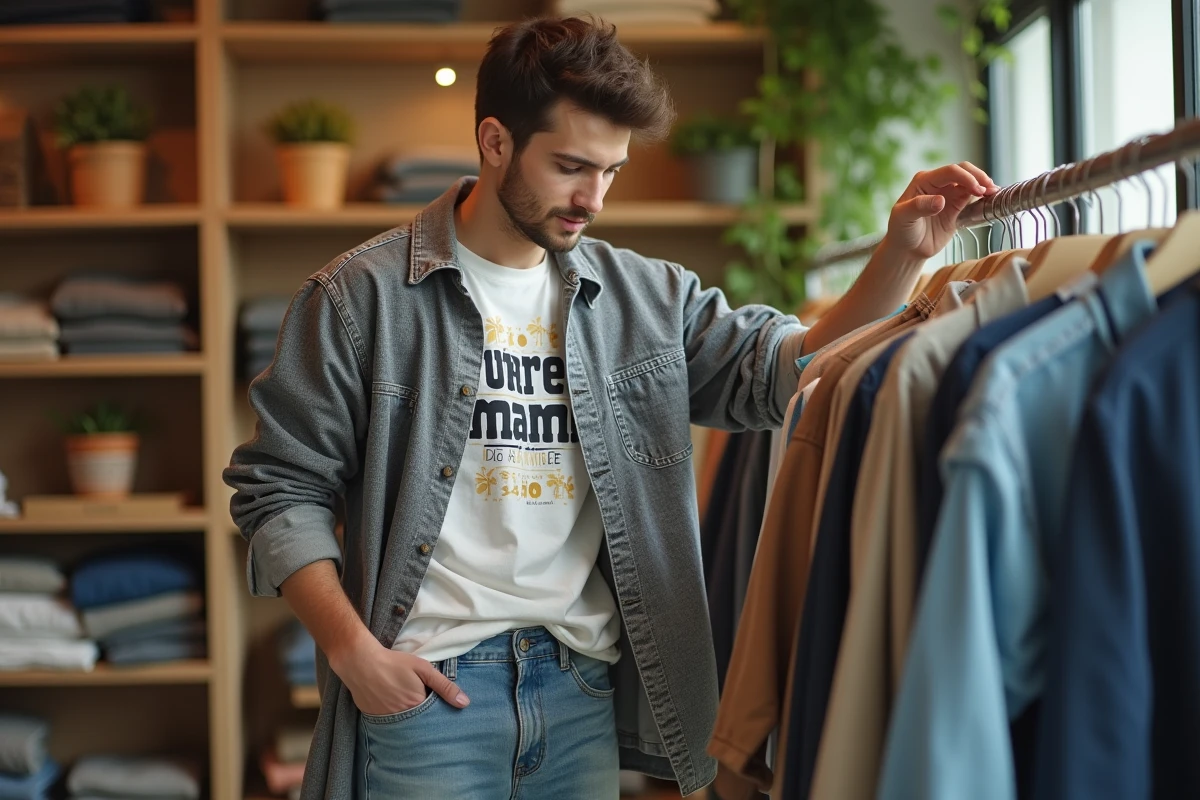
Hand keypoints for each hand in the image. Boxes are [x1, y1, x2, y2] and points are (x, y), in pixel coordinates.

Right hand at [332, 636, 468, 715]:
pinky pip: (388, 723)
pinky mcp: (373, 718)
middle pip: (418, 723)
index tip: (436, 703)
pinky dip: (393, 717)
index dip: (436, 711)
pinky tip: (392, 703)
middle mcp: (402, 719)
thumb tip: (465, 703)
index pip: (433, 717)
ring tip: (405, 701)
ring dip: (408, 718)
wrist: (360, 662)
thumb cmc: (395, 663)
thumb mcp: (424, 669)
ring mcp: (386, 721)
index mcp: (417, 707)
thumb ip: (445, 686)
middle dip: (423, 717)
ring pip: (403, 724)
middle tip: (418, 700)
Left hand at [884, 162, 998, 259]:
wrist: (908, 249)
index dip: (966, 178)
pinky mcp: (956, 206)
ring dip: (983, 184)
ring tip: (994, 192)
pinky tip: (991, 198)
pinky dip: (983, 195)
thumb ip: (919, 207)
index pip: (950, 172)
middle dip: (978, 177)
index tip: (977, 190)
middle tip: (989, 189)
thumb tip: (941, 200)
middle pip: (963, 171)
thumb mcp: (904, 218)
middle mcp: (937, 183)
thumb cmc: (901, 231)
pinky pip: (972, 196)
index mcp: (924, 181)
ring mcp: (948, 194)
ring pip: (970, 181)